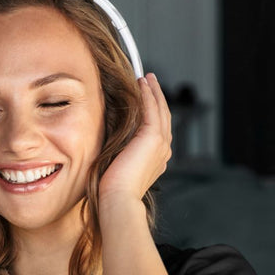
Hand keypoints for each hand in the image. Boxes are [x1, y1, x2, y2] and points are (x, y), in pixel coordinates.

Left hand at [98, 73, 172, 205]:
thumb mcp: (118, 166)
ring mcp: (161, 144)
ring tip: (146, 77)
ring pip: (160, 110)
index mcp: (157, 159)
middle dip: (156, 97)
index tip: (145, 99)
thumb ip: (121, 151)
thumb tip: (110, 138)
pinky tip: (142, 82)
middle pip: (163, 117)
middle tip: (149, 81)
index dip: (153, 112)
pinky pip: (153, 109)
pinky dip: (148, 94)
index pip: (157, 130)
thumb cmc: (112, 188)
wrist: (118, 197)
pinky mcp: (154, 137)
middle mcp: (163, 151)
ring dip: (153, 91)